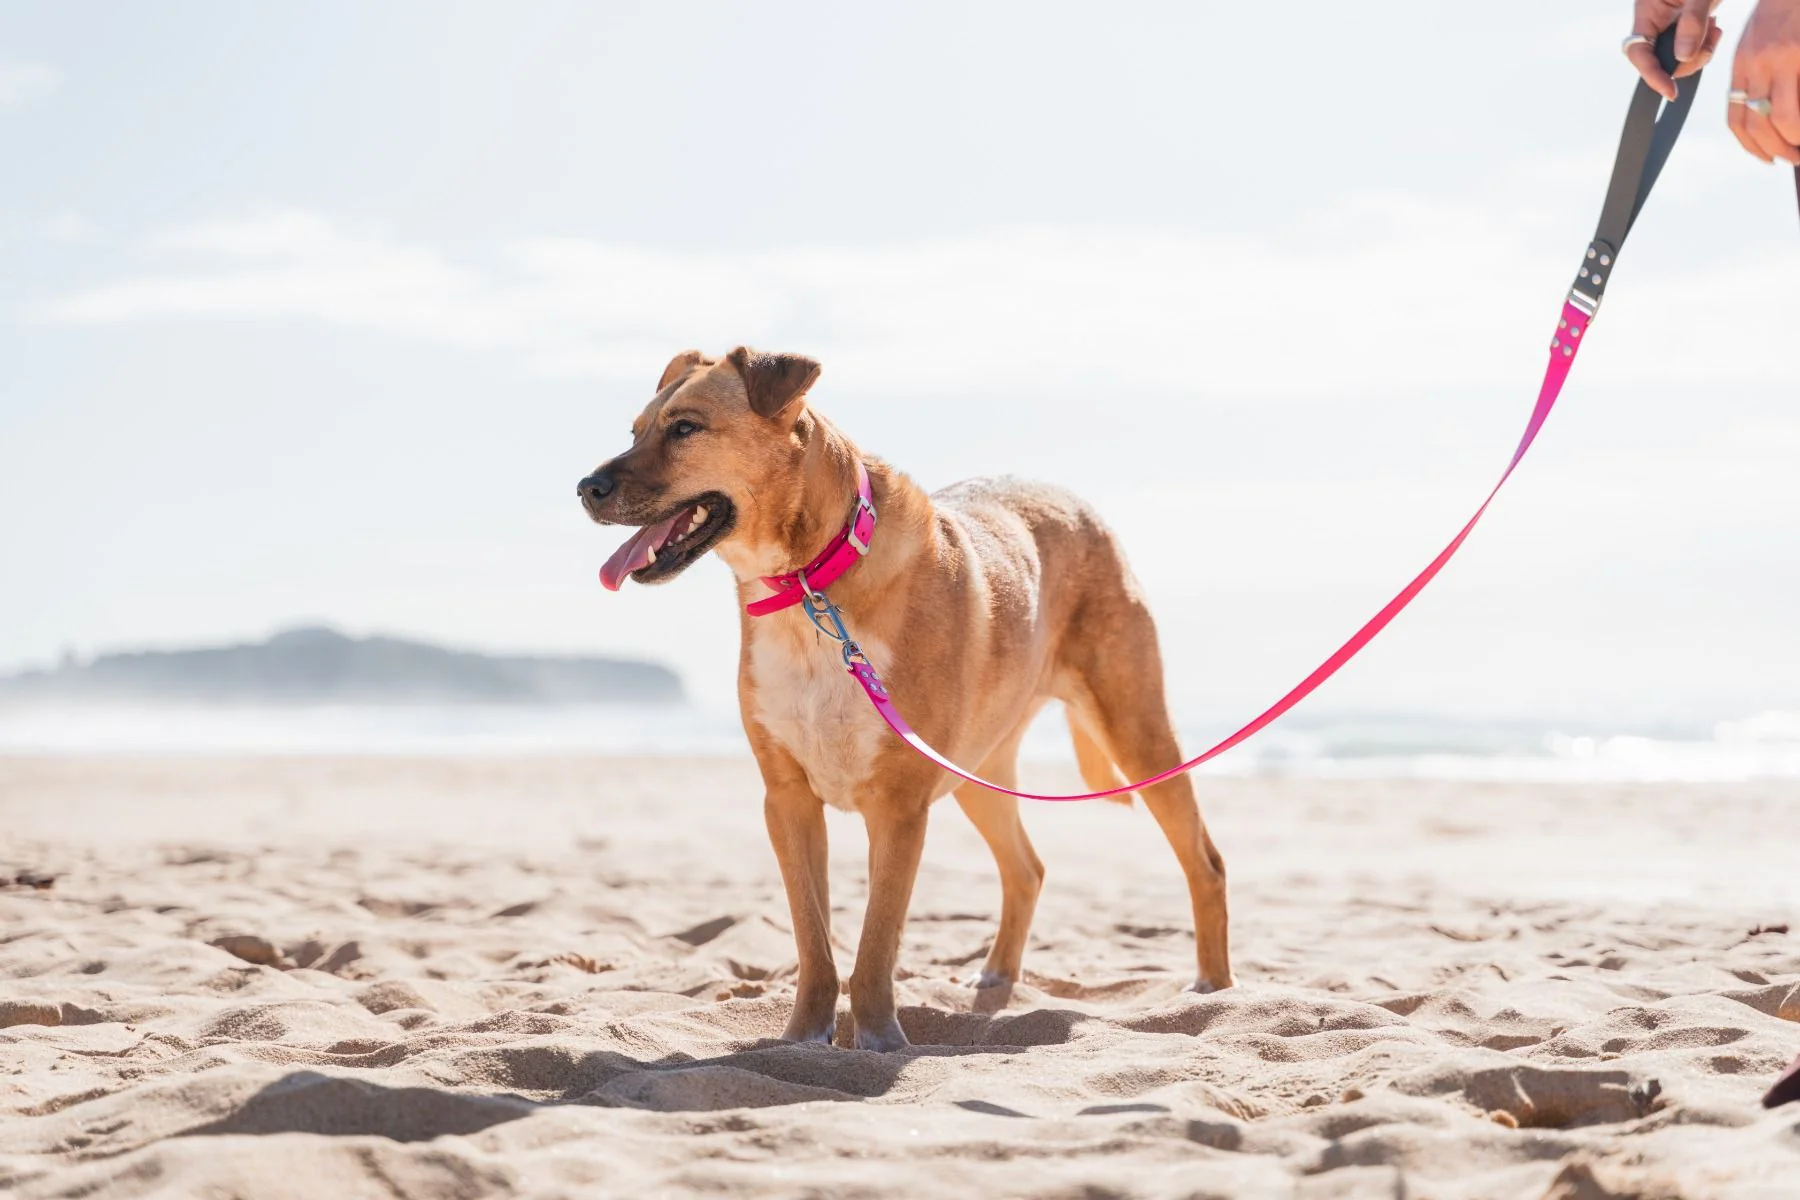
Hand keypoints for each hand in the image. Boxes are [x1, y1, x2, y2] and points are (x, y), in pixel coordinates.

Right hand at [1626, 0, 1723, 100]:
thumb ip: (1691, 23)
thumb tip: (1683, 57)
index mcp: (1647, 12)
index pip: (1640, 52)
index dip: (1653, 75)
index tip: (1671, 91)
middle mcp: (1654, 22)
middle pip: (1660, 60)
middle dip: (1686, 61)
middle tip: (1708, 43)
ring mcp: (1668, 27)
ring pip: (1678, 58)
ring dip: (1700, 52)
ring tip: (1713, 29)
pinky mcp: (1683, 29)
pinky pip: (1690, 49)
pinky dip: (1705, 45)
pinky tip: (1713, 28)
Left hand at [1729, 0, 1799, 163]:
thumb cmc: (1788, 8)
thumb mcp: (1763, 39)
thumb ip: (1760, 72)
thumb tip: (1766, 110)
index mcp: (1744, 63)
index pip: (1737, 116)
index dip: (1751, 145)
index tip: (1766, 158)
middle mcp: (1758, 63)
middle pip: (1757, 123)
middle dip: (1776, 149)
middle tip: (1794, 158)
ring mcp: (1783, 58)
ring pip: (1782, 117)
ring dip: (1794, 140)